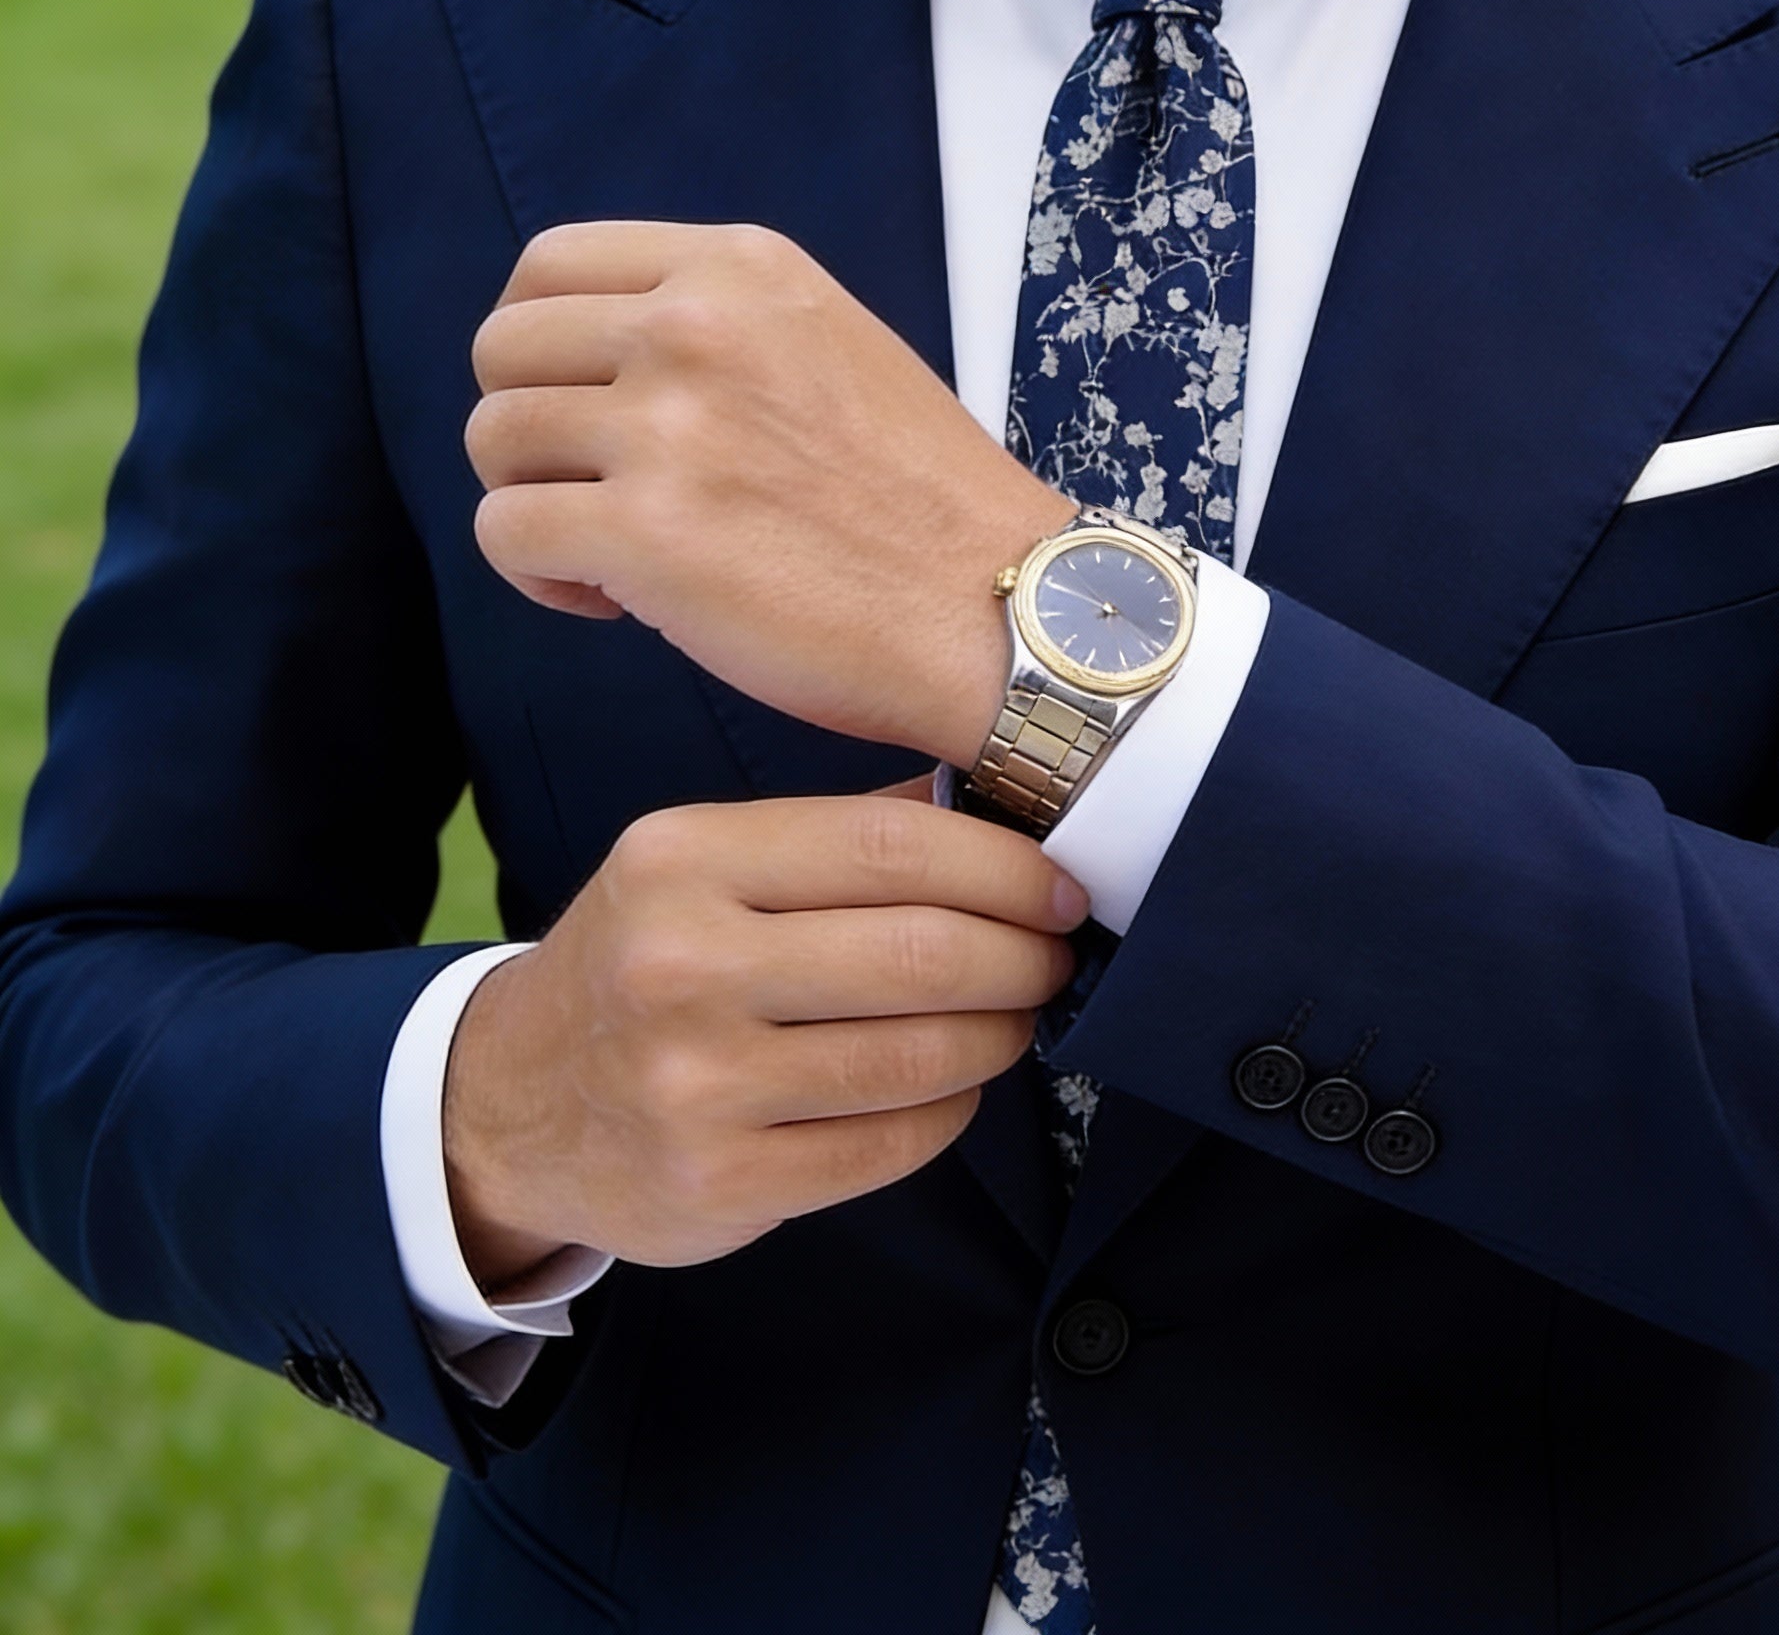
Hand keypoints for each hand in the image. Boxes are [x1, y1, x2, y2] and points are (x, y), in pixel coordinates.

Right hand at [442, 790, 1085, 1288]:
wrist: (509, 1103)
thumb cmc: (641, 960)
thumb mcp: (702, 865)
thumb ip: (838, 833)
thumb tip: (992, 802)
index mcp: (683, 860)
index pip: (893, 847)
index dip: (1006, 868)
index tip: (1061, 887)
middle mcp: (681, 965)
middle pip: (923, 953)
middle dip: (1022, 956)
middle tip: (1052, 957)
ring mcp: (697, 1084)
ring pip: (921, 1055)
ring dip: (1000, 1035)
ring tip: (1013, 1018)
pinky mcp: (720, 1183)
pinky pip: (892, 1145)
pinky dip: (950, 1109)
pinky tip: (951, 1085)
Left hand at [465, 222, 1074, 768]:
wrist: (1000, 608)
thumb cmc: (923, 501)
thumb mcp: (833, 345)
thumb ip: (722, 326)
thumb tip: (598, 361)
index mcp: (741, 268)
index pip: (547, 264)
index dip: (541, 346)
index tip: (585, 406)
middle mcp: (694, 326)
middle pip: (501, 349)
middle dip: (532, 429)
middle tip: (602, 490)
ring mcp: (668, 427)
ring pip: (493, 441)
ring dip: (537, 503)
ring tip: (616, 555)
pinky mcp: (646, 535)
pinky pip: (506, 533)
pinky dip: (542, 576)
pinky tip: (618, 602)